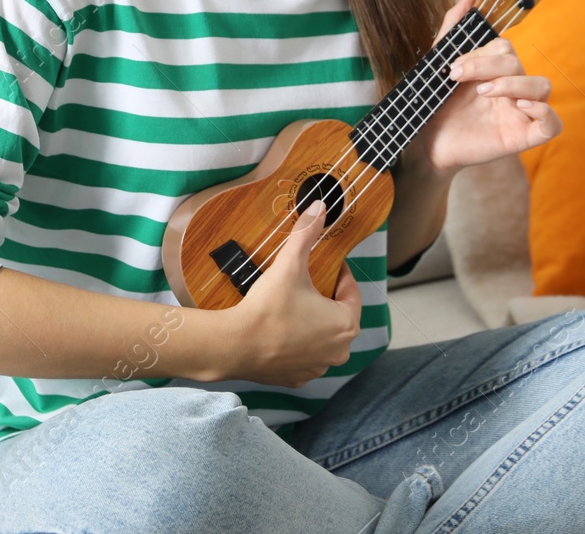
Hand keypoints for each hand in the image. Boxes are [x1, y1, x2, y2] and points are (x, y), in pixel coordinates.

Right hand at [225, 201, 362, 387]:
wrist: (234, 345)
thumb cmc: (268, 307)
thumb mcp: (289, 265)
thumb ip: (306, 234)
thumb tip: (320, 206)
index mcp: (346, 324)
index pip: (350, 291)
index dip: (338, 274)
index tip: (326, 265)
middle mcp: (339, 350)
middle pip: (338, 315)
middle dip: (325, 298)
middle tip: (306, 283)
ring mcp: (318, 368)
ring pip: (322, 337)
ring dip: (313, 323)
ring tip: (293, 305)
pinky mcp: (298, 379)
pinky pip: (304, 355)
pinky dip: (297, 343)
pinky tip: (282, 330)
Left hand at [416, 0, 561, 173]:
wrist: (424, 148)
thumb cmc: (434, 108)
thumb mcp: (438, 63)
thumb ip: (454, 27)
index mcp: (495, 71)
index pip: (505, 48)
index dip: (481, 53)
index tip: (452, 68)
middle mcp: (511, 89)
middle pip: (519, 63)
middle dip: (488, 66)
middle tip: (456, 78)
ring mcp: (520, 112)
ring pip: (542, 86)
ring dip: (515, 83)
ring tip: (485, 93)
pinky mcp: (524, 137)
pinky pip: (553, 124)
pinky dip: (545, 112)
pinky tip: (521, 107)